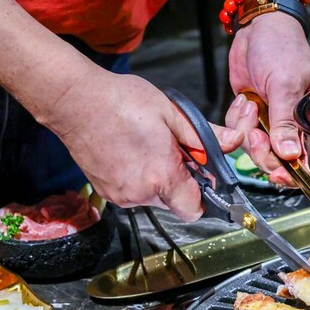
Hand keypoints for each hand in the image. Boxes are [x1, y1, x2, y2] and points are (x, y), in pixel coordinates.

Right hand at [43, 71, 242, 221]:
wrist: (74, 100)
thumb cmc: (120, 102)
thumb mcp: (172, 113)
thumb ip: (206, 136)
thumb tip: (235, 142)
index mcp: (162, 175)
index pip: (195, 209)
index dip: (203, 195)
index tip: (202, 176)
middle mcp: (141, 192)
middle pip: (175, 203)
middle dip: (180, 182)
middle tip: (173, 152)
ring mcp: (121, 195)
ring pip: (154, 198)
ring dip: (159, 180)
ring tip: (149, 148)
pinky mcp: (107, 193)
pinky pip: (134, 193)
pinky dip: (139, 178)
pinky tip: (132, 153)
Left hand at [227, 10, 309, 185]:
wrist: (256, 29)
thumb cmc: (281, 48)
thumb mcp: (284, 85)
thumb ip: (285, 122)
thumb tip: (290, 154)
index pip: (306, 159)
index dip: (293, 172)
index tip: (278, 173)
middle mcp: (292, 125)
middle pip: (277, 161)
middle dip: (262, 152)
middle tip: (255, 136)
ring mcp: (271, 122)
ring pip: (255, 149)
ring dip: (246, 132)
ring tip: (250, 106)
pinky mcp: (252, 117)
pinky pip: (239, 134)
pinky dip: (236, 120)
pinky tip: (244, 100)